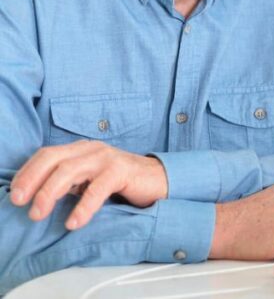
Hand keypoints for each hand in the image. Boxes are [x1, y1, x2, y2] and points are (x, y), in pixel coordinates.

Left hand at [9, 140, 167, 230]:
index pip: (46, 154)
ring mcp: (107, 158)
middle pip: (53, 159)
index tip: (15, 195)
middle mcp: (91, 149)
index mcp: (81, 149)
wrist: (159, 181)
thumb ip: (68, 182)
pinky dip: (83, 206)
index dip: (27, 173)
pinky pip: (97, 188)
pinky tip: (74, 222)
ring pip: (70, 170)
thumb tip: (36, 198)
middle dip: (32, 181)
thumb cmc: (121, 184)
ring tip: (38, 215)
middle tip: (20, 203)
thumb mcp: (89, 180)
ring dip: (49, 193)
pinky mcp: (122, 170)